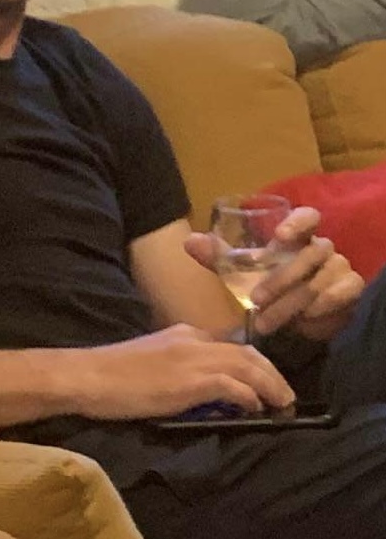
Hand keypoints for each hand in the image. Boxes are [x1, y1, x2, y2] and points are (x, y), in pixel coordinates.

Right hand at [77, 323, 293, 420]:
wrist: (88, 376)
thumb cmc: (112, 377)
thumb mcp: (153, 364)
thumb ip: (180, 370)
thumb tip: (202, 394)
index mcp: (187, 334)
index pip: (231, 346)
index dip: (255, 365)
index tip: (266, 383)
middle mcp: (195, 340)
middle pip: (249, 353)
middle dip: (273, 374)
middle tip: (286, 396)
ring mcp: (193, 358)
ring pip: (248, 366)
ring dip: (271, 386)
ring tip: (283, 404)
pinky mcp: (189, 380)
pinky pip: (233, 385)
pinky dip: (250, 396)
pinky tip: (256, 409)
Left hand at [186, 207, 363, 341]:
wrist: (299, 318)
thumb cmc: (271, 286)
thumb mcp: (242, 272)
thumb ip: (219, 257)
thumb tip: (189, 242)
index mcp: (298, 237)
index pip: (308, 216)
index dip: (297, 223)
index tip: (279, 236)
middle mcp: (321, 248)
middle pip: (309, 255)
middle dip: (281, 278)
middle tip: (257, 299)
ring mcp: (339, 268)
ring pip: (317, 283)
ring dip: (290, 304)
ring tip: (265, 322)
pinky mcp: (349, 290)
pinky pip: (336, 297)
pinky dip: (317, 311)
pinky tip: (301, 322)